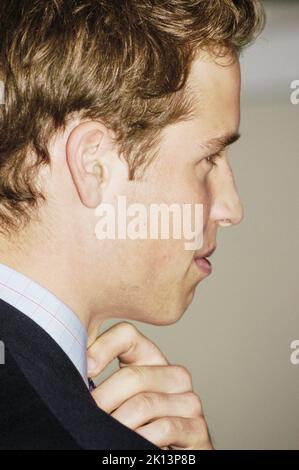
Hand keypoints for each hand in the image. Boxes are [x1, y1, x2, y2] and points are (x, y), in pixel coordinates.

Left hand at [87, 322, 213, 449]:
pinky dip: (139, 438)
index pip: (127, 334)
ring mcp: (189, 401)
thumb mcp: (115, 401)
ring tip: (102, 433)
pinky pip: (164, 429)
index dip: (103, 347)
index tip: (84, 370)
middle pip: (133, 375)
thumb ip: (99, 379)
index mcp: (152, 360)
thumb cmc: (133, 427)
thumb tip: (71, 364)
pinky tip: (127, 443)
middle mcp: (175, 375)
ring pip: (145, 404)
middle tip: (86, 415)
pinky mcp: (197, 429)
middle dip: (104, 399)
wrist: (169, 456)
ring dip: (118, 423)